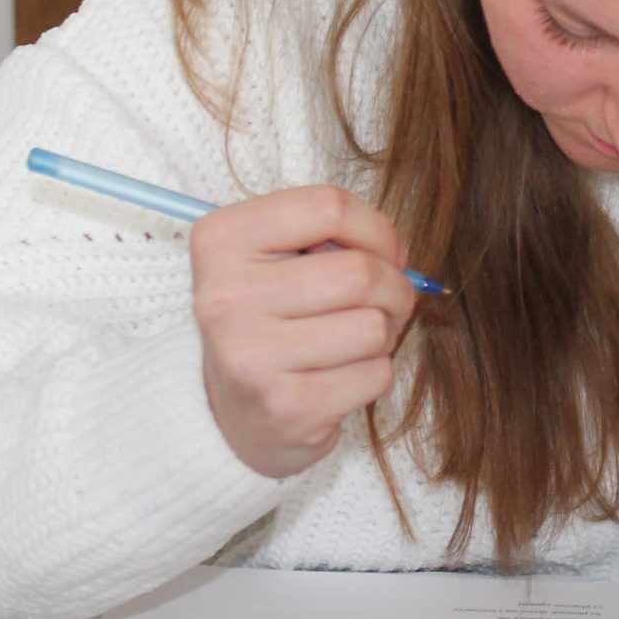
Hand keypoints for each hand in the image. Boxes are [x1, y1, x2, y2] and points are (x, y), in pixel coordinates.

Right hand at [191, 185, 418, 477]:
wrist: (233, 411)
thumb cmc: (271, 317)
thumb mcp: (276, 256)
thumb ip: (330, 235)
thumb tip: (397, 253)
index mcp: (221, 241)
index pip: (328, 207)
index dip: (376, 228)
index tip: (384, 251)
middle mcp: (227, 298)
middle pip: (360, 272)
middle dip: (394, 286)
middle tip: (386, 300)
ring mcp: (253, 357)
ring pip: (374, 326)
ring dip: (384, 332)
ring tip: (355, 338)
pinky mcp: (287, 408)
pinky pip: (376, 374)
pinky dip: (374, 372)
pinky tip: (341, 374)